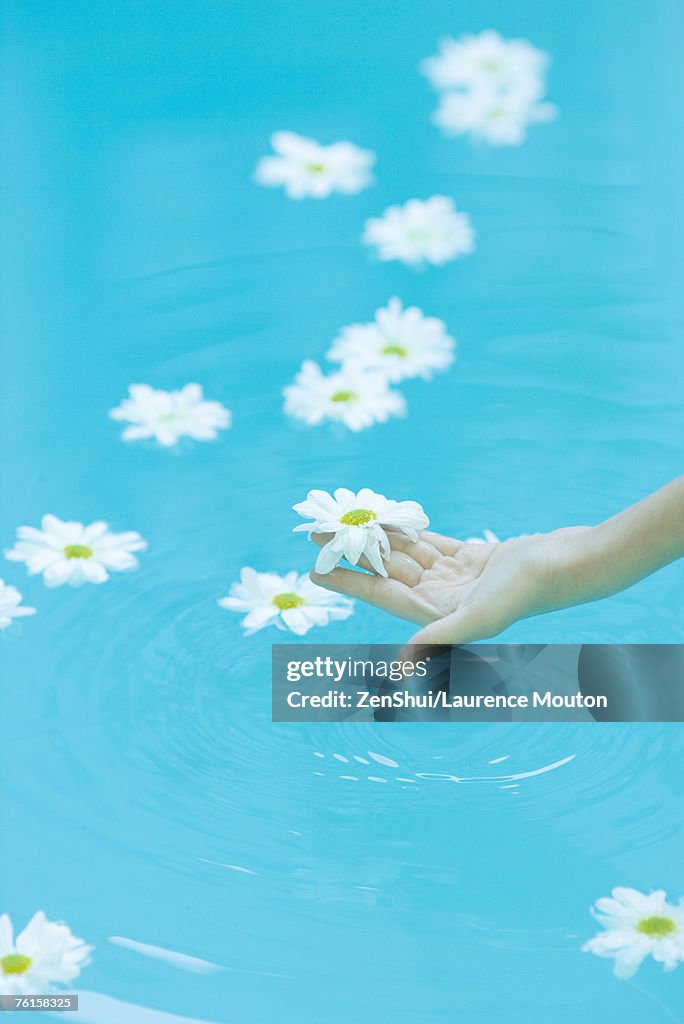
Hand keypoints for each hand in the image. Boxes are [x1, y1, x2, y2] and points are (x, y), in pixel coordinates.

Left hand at [310, 527, 591, 646]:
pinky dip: (411, 532)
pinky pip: (433, 543)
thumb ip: (437, 640)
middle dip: (355, 551)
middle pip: (388, 571)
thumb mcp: (479, 617)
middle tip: (319, 530)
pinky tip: (390, 521)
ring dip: (378, 538)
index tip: (314, 567)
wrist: (571, 564)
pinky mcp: (474, 558)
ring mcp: (458, 578)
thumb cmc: (529, 591)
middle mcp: (444, 599)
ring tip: (348, 518)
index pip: (381, 595)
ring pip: (407, 554)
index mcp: (439, 614)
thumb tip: (399, 670)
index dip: (348, 580)